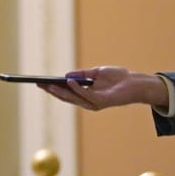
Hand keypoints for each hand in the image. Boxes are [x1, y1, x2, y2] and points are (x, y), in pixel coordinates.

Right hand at [38, 66, 167, 110]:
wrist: (135, 83)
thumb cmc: (117, 78)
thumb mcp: (96, 73)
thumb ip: (82, 75)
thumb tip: (66, 76)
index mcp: (85, 94)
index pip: (65, 93)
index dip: (52, 89)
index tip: (40, 83)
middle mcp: (87, 101)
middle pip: (65, 97)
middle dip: (51, 91)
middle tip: (39, 85)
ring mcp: (93, 102)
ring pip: (72, 98)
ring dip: (60, 91)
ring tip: (49, 85)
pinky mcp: (100, 101)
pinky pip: (85, 94)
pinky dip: (76, 88)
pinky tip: (68, 81)